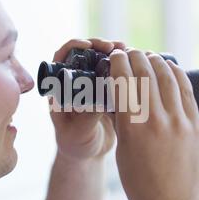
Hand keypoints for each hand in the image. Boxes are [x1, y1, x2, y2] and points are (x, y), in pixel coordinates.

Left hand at [49, 38, 124, 161]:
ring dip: (115, 54)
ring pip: (101, 61)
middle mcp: (75, 83)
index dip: (73, 47)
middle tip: (115, 46)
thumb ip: (87, 116)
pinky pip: (115, 74)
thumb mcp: (78, 133)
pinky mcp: (107, 90)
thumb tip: (100, 97)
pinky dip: (125, 67)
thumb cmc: (76, 145)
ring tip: (130, 51)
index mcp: (61, 89)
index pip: (61, 58)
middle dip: (99, 45)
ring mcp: (92, 85)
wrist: (90, 153)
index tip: (88, 46)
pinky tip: (137, 65)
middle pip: (84, 54)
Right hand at [109, 48, 198, 199]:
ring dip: (156, 61)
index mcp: (133, 128)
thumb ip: (123, 124)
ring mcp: (179, 121)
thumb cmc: (142, 185)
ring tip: (148, 56)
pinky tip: (170, 67)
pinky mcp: (195, 125)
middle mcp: (157, 120)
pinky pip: (186, 91)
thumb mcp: (123, 153)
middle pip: (145, 74)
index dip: (118, 63)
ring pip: (167, 78)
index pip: (124, 82)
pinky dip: (176, 74)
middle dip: (135, 57)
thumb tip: (122, 100)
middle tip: (130, 52)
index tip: (116, 56)